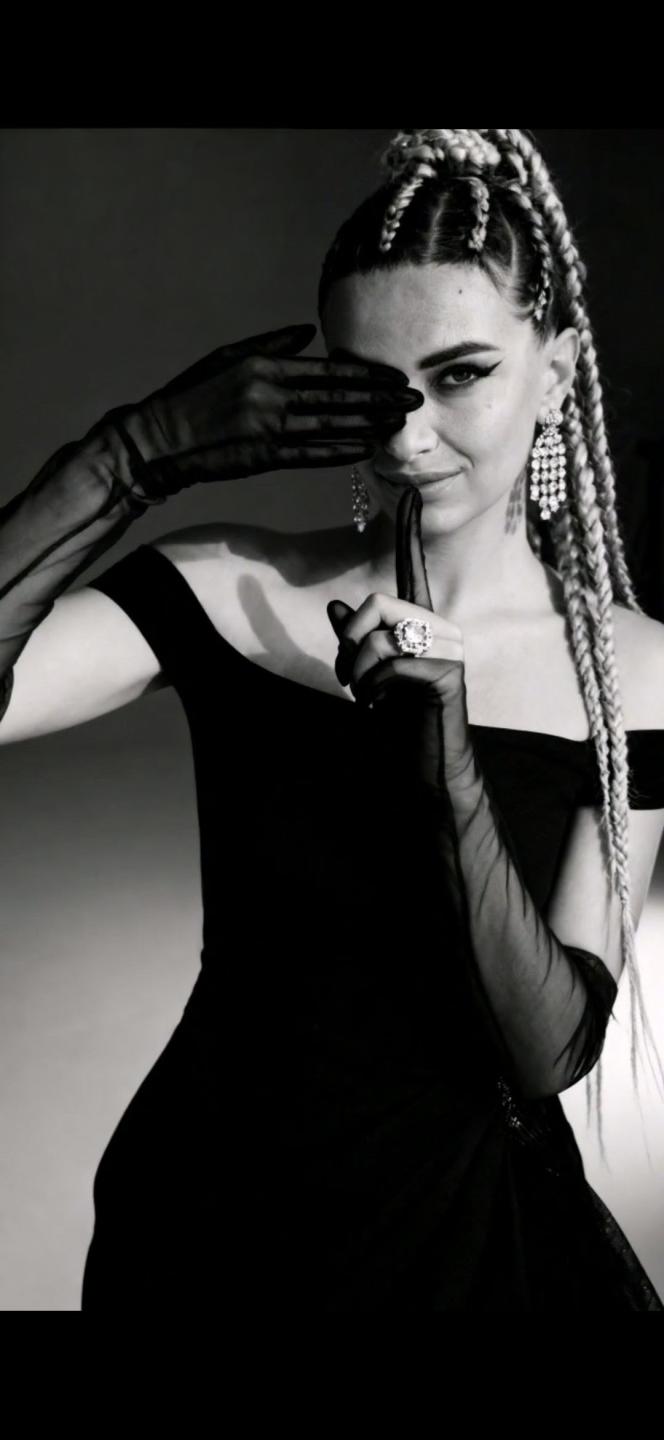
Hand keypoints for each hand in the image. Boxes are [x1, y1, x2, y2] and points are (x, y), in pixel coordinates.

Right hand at [93, 323, 423, 500]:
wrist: (159, 438)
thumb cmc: (192, 396)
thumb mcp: (227, 356)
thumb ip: (271, 343)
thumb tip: (308, 333)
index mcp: (265, 366)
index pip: (328, 370)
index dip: (367, 376)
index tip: (395, 378)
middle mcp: (271, 394)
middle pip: (339, 397)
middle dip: (380, 400)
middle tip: (414, 401)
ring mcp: (268, 427)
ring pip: (331, 426)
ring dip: (369, 426)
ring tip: (400, 425)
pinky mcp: (262, 457)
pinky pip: (311, 454)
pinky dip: (340, 452)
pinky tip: (366, 450)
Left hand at [326, 484, 473, 789]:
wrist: (429, 768)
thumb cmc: (402, 721)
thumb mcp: (369, 677)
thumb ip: (355, 642)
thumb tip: (338, 608)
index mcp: (422, 622)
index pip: (414, 568)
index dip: (411, 531)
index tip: (410, 493)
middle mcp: (441, 628)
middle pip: (379, 603)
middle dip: (347, 643)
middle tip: (345, 680)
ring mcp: (450, 651)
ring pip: (380, 638)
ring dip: (356, 675)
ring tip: (365, 700)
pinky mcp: (448, 676)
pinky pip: (393, 666)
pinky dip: (373, 693)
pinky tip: (380, 710)